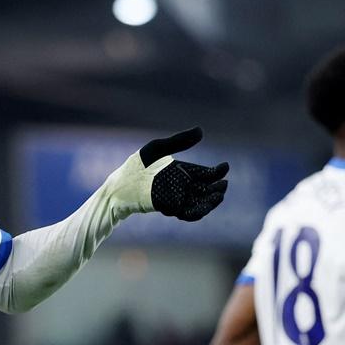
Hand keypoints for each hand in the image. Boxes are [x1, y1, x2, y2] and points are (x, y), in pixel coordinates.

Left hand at [104, 127, 228, 221]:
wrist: (120, 186)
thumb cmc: (137, 166)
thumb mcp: (156, 149)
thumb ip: (178, 142)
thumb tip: (201, 131)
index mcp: (184, 171)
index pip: (207, 173)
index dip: (218, 172)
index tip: (225, 167)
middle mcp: (183, 186)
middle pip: (207, 190)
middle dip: (218, 189)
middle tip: (223, 186)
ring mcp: (178, 198)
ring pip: (200, 203)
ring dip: (210, 203)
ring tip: (217, 198)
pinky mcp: (170, 209)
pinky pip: (187, 213)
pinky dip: (195, 213)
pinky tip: (201, 209)